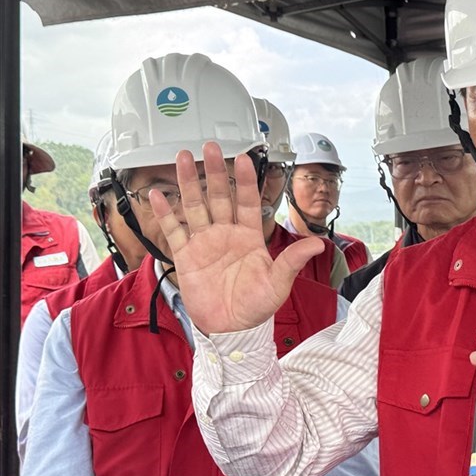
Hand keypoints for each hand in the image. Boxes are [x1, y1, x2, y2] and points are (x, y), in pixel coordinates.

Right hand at [150, 142, 324, 334]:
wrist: (231, 328)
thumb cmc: (257, 306)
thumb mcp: (279, 283)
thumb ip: (293, 261)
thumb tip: (318, 244)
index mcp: (250, 237)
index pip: (248, 202)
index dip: (246, 181)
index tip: (244, 158)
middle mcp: (226, 234)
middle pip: (219, 196)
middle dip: (214, 171)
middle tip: (210, 147)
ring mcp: (204, 242)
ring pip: (195, 206)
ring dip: (188, 182)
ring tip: (182, 157)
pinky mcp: (186, 256)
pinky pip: (174, 230)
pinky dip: (165, 213)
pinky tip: (157, 195)